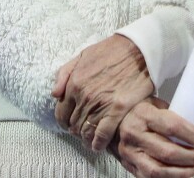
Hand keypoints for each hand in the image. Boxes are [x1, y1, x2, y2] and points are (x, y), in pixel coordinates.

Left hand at [52, 34, 153, 150]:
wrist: (139, 49)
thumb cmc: (112, 50)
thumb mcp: (82, 55)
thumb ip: (64, 73)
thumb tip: (54, 94)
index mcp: (74, 82)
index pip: (61, 113)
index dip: (65, 120)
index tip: (71, 122)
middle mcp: (84, 95)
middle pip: (73, 124)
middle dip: (76, 129)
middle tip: (83, 130)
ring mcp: (100, 104)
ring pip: (86, 131)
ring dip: (87, 138)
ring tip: (91, 139)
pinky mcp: (117, 109)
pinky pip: (102, 134)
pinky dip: (99, 143)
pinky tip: (99, 145)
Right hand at [110, 97, 193, 176]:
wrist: (111, 123)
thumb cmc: (136, 110)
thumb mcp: (152, 102)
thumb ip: (170, 112)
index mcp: (143, 114)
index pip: (173, 126)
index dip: (193, 135)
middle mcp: (135, 134)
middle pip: (168, 152)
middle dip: (192, 156)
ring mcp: (130, 153)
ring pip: (159, 170)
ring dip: (183, 172)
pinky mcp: (129, 166)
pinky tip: (182, 175)